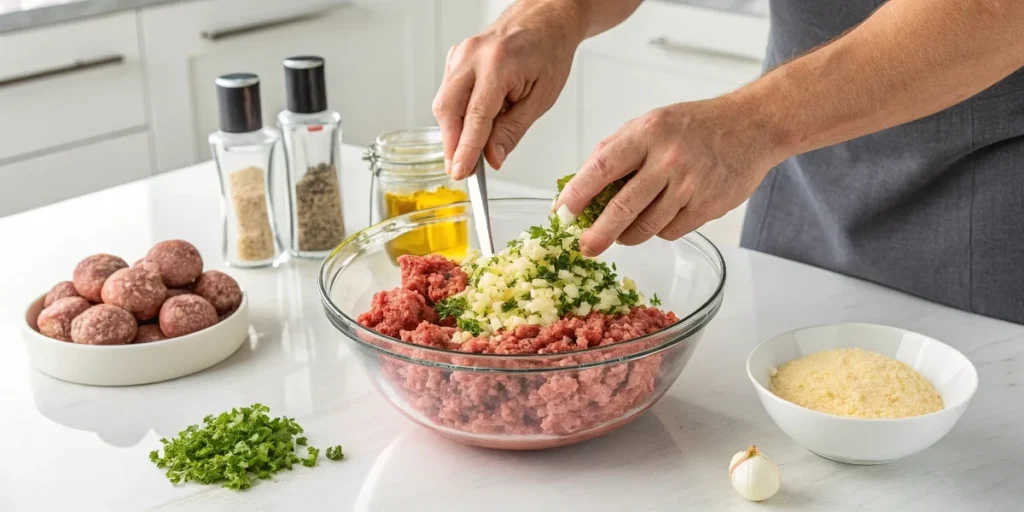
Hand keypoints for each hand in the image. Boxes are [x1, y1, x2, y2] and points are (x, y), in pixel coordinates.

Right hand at [432, 1, 584, 178]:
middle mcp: (472, 55)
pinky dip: (458, 115)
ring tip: (475, 147)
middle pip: (448, 109)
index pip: (475, 116)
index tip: (461, 172)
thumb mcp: (541, 98)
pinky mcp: (455, 58)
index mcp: (498, 63)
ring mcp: (460, 54)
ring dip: (455, 131)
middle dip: (452, 144)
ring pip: (444, 103)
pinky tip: (477, 122)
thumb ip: (513, 129)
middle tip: (462, 169)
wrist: (545, 19)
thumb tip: (493, 158)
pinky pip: (449, 93)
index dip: (466, 149)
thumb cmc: (548, 52)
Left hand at [555, 96, 786, 256]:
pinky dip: (658, 230)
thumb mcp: (649, 123)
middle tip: (584, 247)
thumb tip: (577, 187)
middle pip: (623, 208)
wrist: (751, 126)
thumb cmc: (694, 126)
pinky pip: (670, 232)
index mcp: (648, 133)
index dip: (576, 195)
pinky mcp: (708, 207)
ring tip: (620, 232)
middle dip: (597, 234)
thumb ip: (614, 151)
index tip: (561, 214)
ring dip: (626, 235)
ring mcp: (691, 185)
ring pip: (646, 227)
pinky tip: (661, 214)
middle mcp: (669, 159)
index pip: (601, 167)